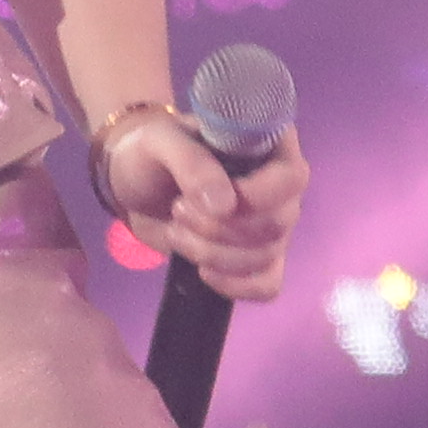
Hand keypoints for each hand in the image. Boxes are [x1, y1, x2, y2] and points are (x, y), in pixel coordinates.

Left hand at [92, 100, 308, 304]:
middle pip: (278, 223)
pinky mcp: (255, 256)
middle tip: (178, 210)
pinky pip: (268, 283)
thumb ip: (192, 163)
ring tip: (176, 231)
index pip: (292, 176)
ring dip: (214, 253)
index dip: (258, 197)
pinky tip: (203, 272)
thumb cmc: (151, 153)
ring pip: (267, 255)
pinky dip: (236, 285)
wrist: (135, 186)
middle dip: (220, 228)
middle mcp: (280, 186)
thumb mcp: (160, 142)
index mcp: (267, 145)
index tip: (213, 202)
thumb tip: (226, 206)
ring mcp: (271, 223)